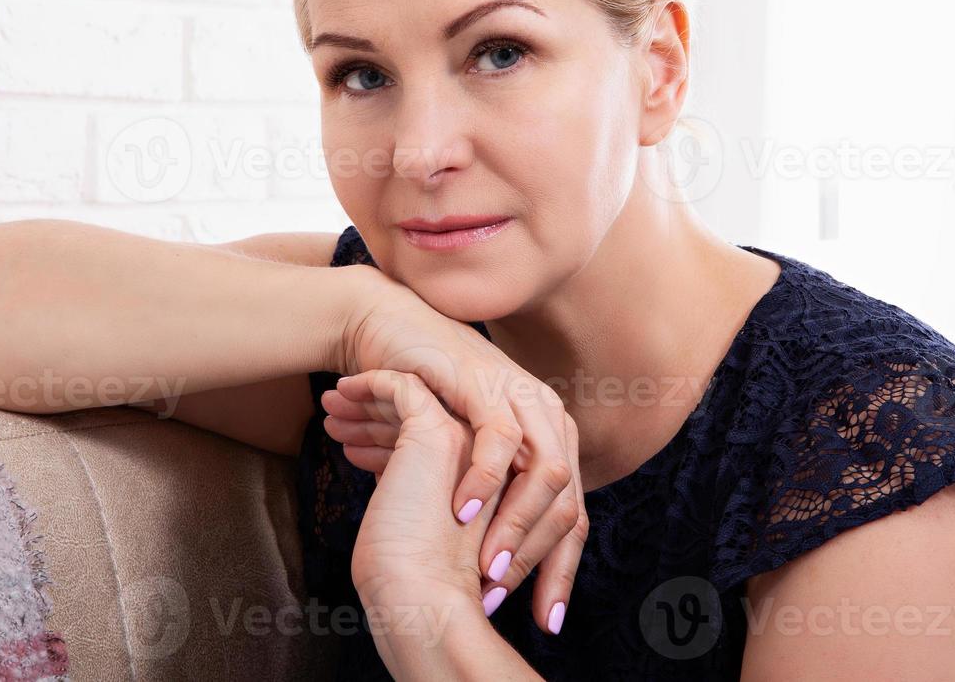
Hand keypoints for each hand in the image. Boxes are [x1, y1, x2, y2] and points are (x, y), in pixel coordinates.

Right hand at [335, 291, 585, 635]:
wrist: (383, 332)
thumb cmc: (418, 396)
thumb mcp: (458, 456)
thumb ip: (482, 498)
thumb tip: (487, 566)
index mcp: (547, 440)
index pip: (571, 519)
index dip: (559, 573)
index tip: (543, 623)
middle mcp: (546, 419)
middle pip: (569, 504)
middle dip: (541, 560)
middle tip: (504, 599)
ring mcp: (521, 397)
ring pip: (547, 474)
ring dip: (517, 526)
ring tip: (488, 568)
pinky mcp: (487, 382)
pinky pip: (499, 438)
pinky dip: (484, 479)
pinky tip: (461, 511)